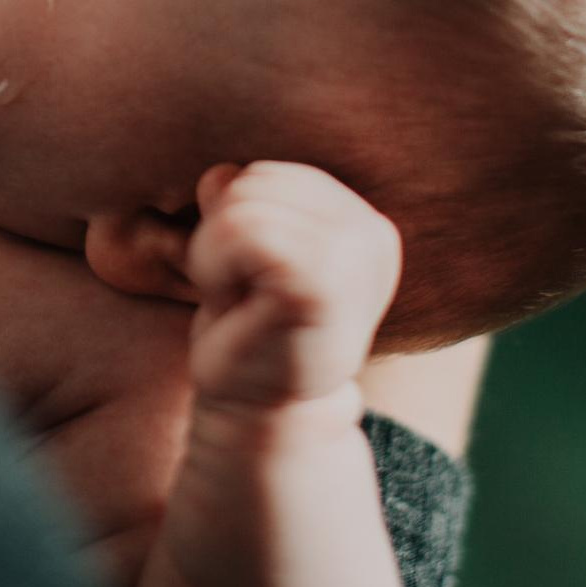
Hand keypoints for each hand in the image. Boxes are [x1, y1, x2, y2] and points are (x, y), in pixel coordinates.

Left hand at [124, 164, 405, 586]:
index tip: (249, 278)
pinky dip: (214, 265)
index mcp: (364, 220)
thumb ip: (244, 194)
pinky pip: (237, 230)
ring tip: (240, 304)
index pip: (271, 165)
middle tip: (240, 294)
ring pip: (241, 200)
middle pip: (256, 175)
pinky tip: (233, 309)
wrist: (258, 420)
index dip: (237, 213)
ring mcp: (351, 257)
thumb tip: (216, 170)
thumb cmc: (244, 331)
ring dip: (216, 251)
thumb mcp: (246, 247)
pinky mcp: (318, 284)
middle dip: (225, 229)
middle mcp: (371, 233)